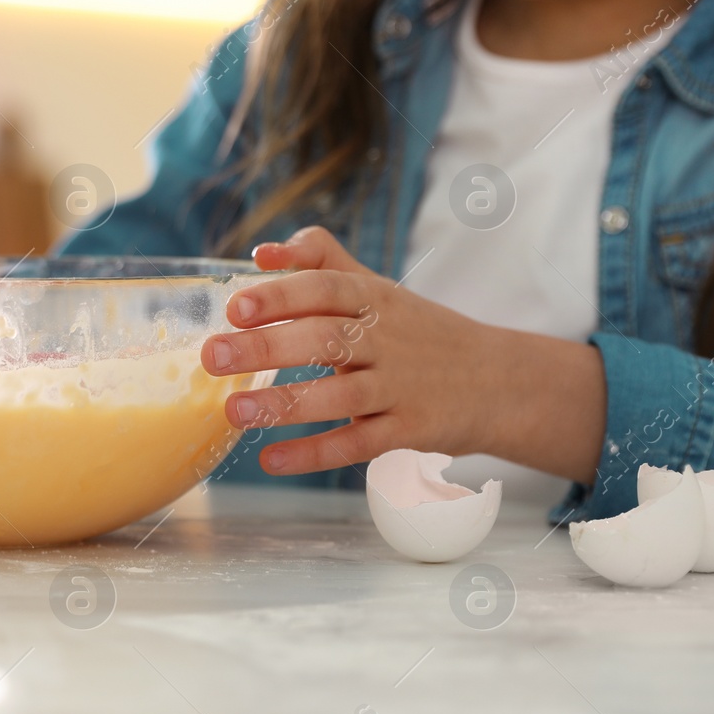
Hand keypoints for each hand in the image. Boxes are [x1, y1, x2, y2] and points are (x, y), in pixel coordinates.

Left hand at [201, 227, 608, 480]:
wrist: (499, 381)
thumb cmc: (422, 333)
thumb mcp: (380, 290)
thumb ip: (322, 264)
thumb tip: (261, 252)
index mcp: (377, 300)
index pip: (326, 289)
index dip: (283, 295)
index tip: (236, 307)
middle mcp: (389, 339)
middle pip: (326, 339)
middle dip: (267, 347)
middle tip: (214, 357)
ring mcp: (402, 387)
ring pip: (340, 395)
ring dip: (285, 404)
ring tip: (234, 411)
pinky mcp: (411, 430)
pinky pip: (360, 444)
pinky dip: (316, 454)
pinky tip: (272, 460)